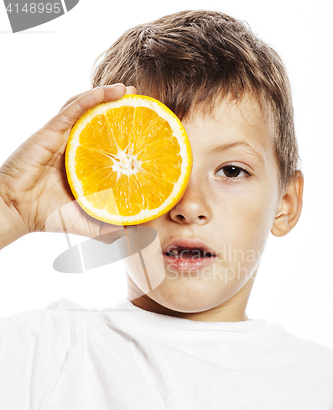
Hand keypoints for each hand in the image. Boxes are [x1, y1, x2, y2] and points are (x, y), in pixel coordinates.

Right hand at [0, 83, 136, 244]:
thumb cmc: (49, 217)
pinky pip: (73, 109)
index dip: (126, 136)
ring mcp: (64, 137)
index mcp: (84, 165)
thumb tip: (140, 229)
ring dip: (108, 96)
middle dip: (121, 110)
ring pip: (87, 109)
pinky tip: (110, 91)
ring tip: (129, 90)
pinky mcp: (52, 131)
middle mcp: (75, 147)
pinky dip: (91, 97)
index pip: (108, 145)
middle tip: (141, 102)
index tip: (147, 131)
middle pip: (100, 122)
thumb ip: (112, 224)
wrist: (18, 210)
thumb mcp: (90, 223)